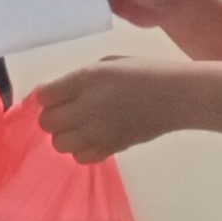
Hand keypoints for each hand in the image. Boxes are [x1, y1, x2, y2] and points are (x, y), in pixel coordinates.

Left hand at [36, 59, 184, 163]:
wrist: (176, 96)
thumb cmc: (144, 72)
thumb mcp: (108, 63)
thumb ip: (79, 79)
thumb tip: (55, 93)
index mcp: (86, 79)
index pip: (45, 96)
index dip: (47, 95)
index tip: (56, 93)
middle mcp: (87, 107)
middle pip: (47, 122)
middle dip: (53, 116)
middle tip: (68, 110)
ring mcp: (98, 132)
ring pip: (59, 144)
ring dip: (65, 135)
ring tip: (81, 125)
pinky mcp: (111, 148)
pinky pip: (81, 157)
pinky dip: (82, 149)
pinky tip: (93, 138)